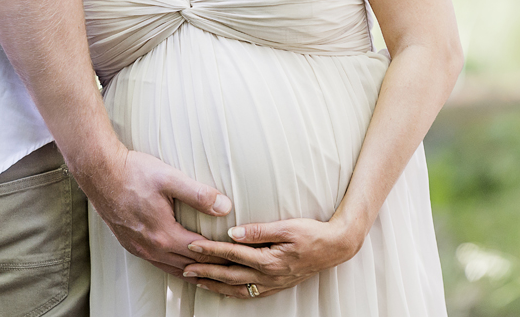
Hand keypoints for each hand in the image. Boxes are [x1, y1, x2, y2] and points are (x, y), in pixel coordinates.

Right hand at [78, 148, 232, 276]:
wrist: (99, 172)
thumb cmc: (133, 171)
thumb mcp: (169, 178)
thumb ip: (198, 194)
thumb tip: (226, 207)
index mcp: (164, 234)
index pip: (201, 253)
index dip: (221, 255)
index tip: (238, 256)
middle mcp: (151, 247)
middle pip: (189, 266)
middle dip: (211, 267)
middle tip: (231, 268)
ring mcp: (138, 248)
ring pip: (172, 269)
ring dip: (192, 272)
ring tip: (211, 274)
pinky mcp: (130, 244)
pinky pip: (157, 263)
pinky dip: (174, 267)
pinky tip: (180, 264)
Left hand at [182, 217, 364, 298]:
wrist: (335, 248)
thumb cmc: (312, 233)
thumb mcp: (286, 227)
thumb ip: (258, 231)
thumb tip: (232, 232)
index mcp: (269, 260)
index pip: (232, 254)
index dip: (210, 250)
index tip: (192, 245)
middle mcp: (268, 276)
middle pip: (229, 275)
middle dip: (205, 272)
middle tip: (184, 268)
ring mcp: (272, 284)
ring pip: (237, 289)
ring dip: (215, 285)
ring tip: (196, 280)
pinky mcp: (276, 286)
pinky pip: (249, 293)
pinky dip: (232, 292)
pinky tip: (222, 289)